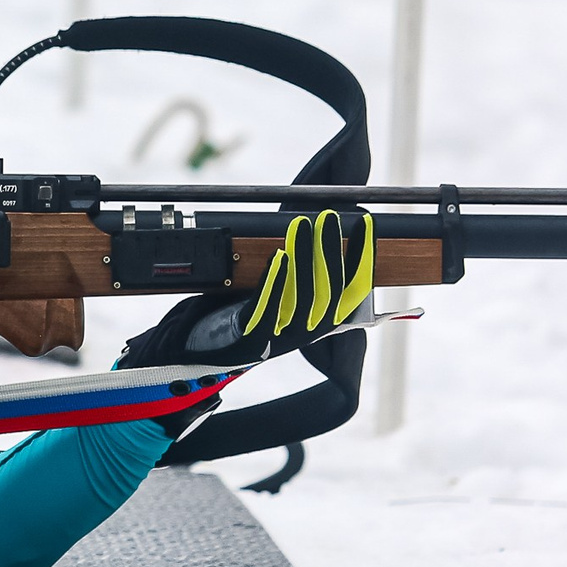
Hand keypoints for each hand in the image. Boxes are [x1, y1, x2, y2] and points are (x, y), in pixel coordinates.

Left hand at [120, 207, 375, 370]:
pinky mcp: (249, 340)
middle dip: (332, 251)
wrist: (201, 350)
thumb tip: (322, 219)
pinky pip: (264, 308)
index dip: (362, 257)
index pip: (352, 288)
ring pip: (301, 297)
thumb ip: (300, 258)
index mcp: (317, 320)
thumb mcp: (277, 288)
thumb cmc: (242, 312)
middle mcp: (304, 331)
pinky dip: (273, 281)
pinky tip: (279, 254)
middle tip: (332, 216)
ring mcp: (277, 338)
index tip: (366, 222)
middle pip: (330, 290)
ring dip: (305, 257)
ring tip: (305, 224)